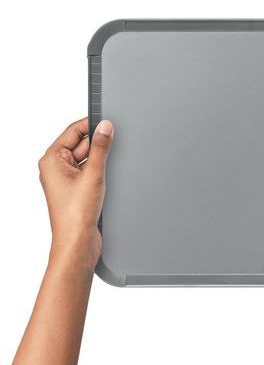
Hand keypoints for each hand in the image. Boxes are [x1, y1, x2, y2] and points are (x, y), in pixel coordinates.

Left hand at [38, 118, 113, 268]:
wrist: (78, 242)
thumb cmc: (75, 215)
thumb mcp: (93, 174)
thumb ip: (100, 148)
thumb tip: (105, 128)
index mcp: (51, 159)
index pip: (73, 131)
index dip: (91, 125)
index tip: (108, 122)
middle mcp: (56, 168)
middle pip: (82, 144)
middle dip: (98, 146)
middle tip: (112, 150)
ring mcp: (67, 179)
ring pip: (88, 159)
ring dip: (100, 162)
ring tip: (104, 175)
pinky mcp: (77, 190)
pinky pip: (91, 172)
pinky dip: (100, 173)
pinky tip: (106, 181)